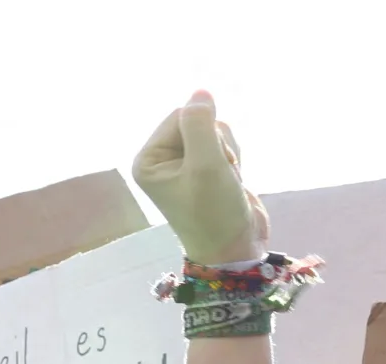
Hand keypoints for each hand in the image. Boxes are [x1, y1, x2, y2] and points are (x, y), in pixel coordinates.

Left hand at [131, 90, 265, 264]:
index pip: (181, 115)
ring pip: (214, 131)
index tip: (209, 166)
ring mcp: (184, 165)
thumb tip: (201, 91)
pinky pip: (224, 145)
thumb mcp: (207, 166)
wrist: (237, 250)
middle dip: (217, 143)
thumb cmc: (215, 213)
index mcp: (148, 160)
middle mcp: (162, 160)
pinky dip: (233, 160)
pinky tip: (232, 182)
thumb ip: (201, 124)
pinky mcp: (205, 169)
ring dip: (228, 153)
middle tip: (220, 175)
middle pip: (198, 121)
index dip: (204, 134)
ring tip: (226, 181)